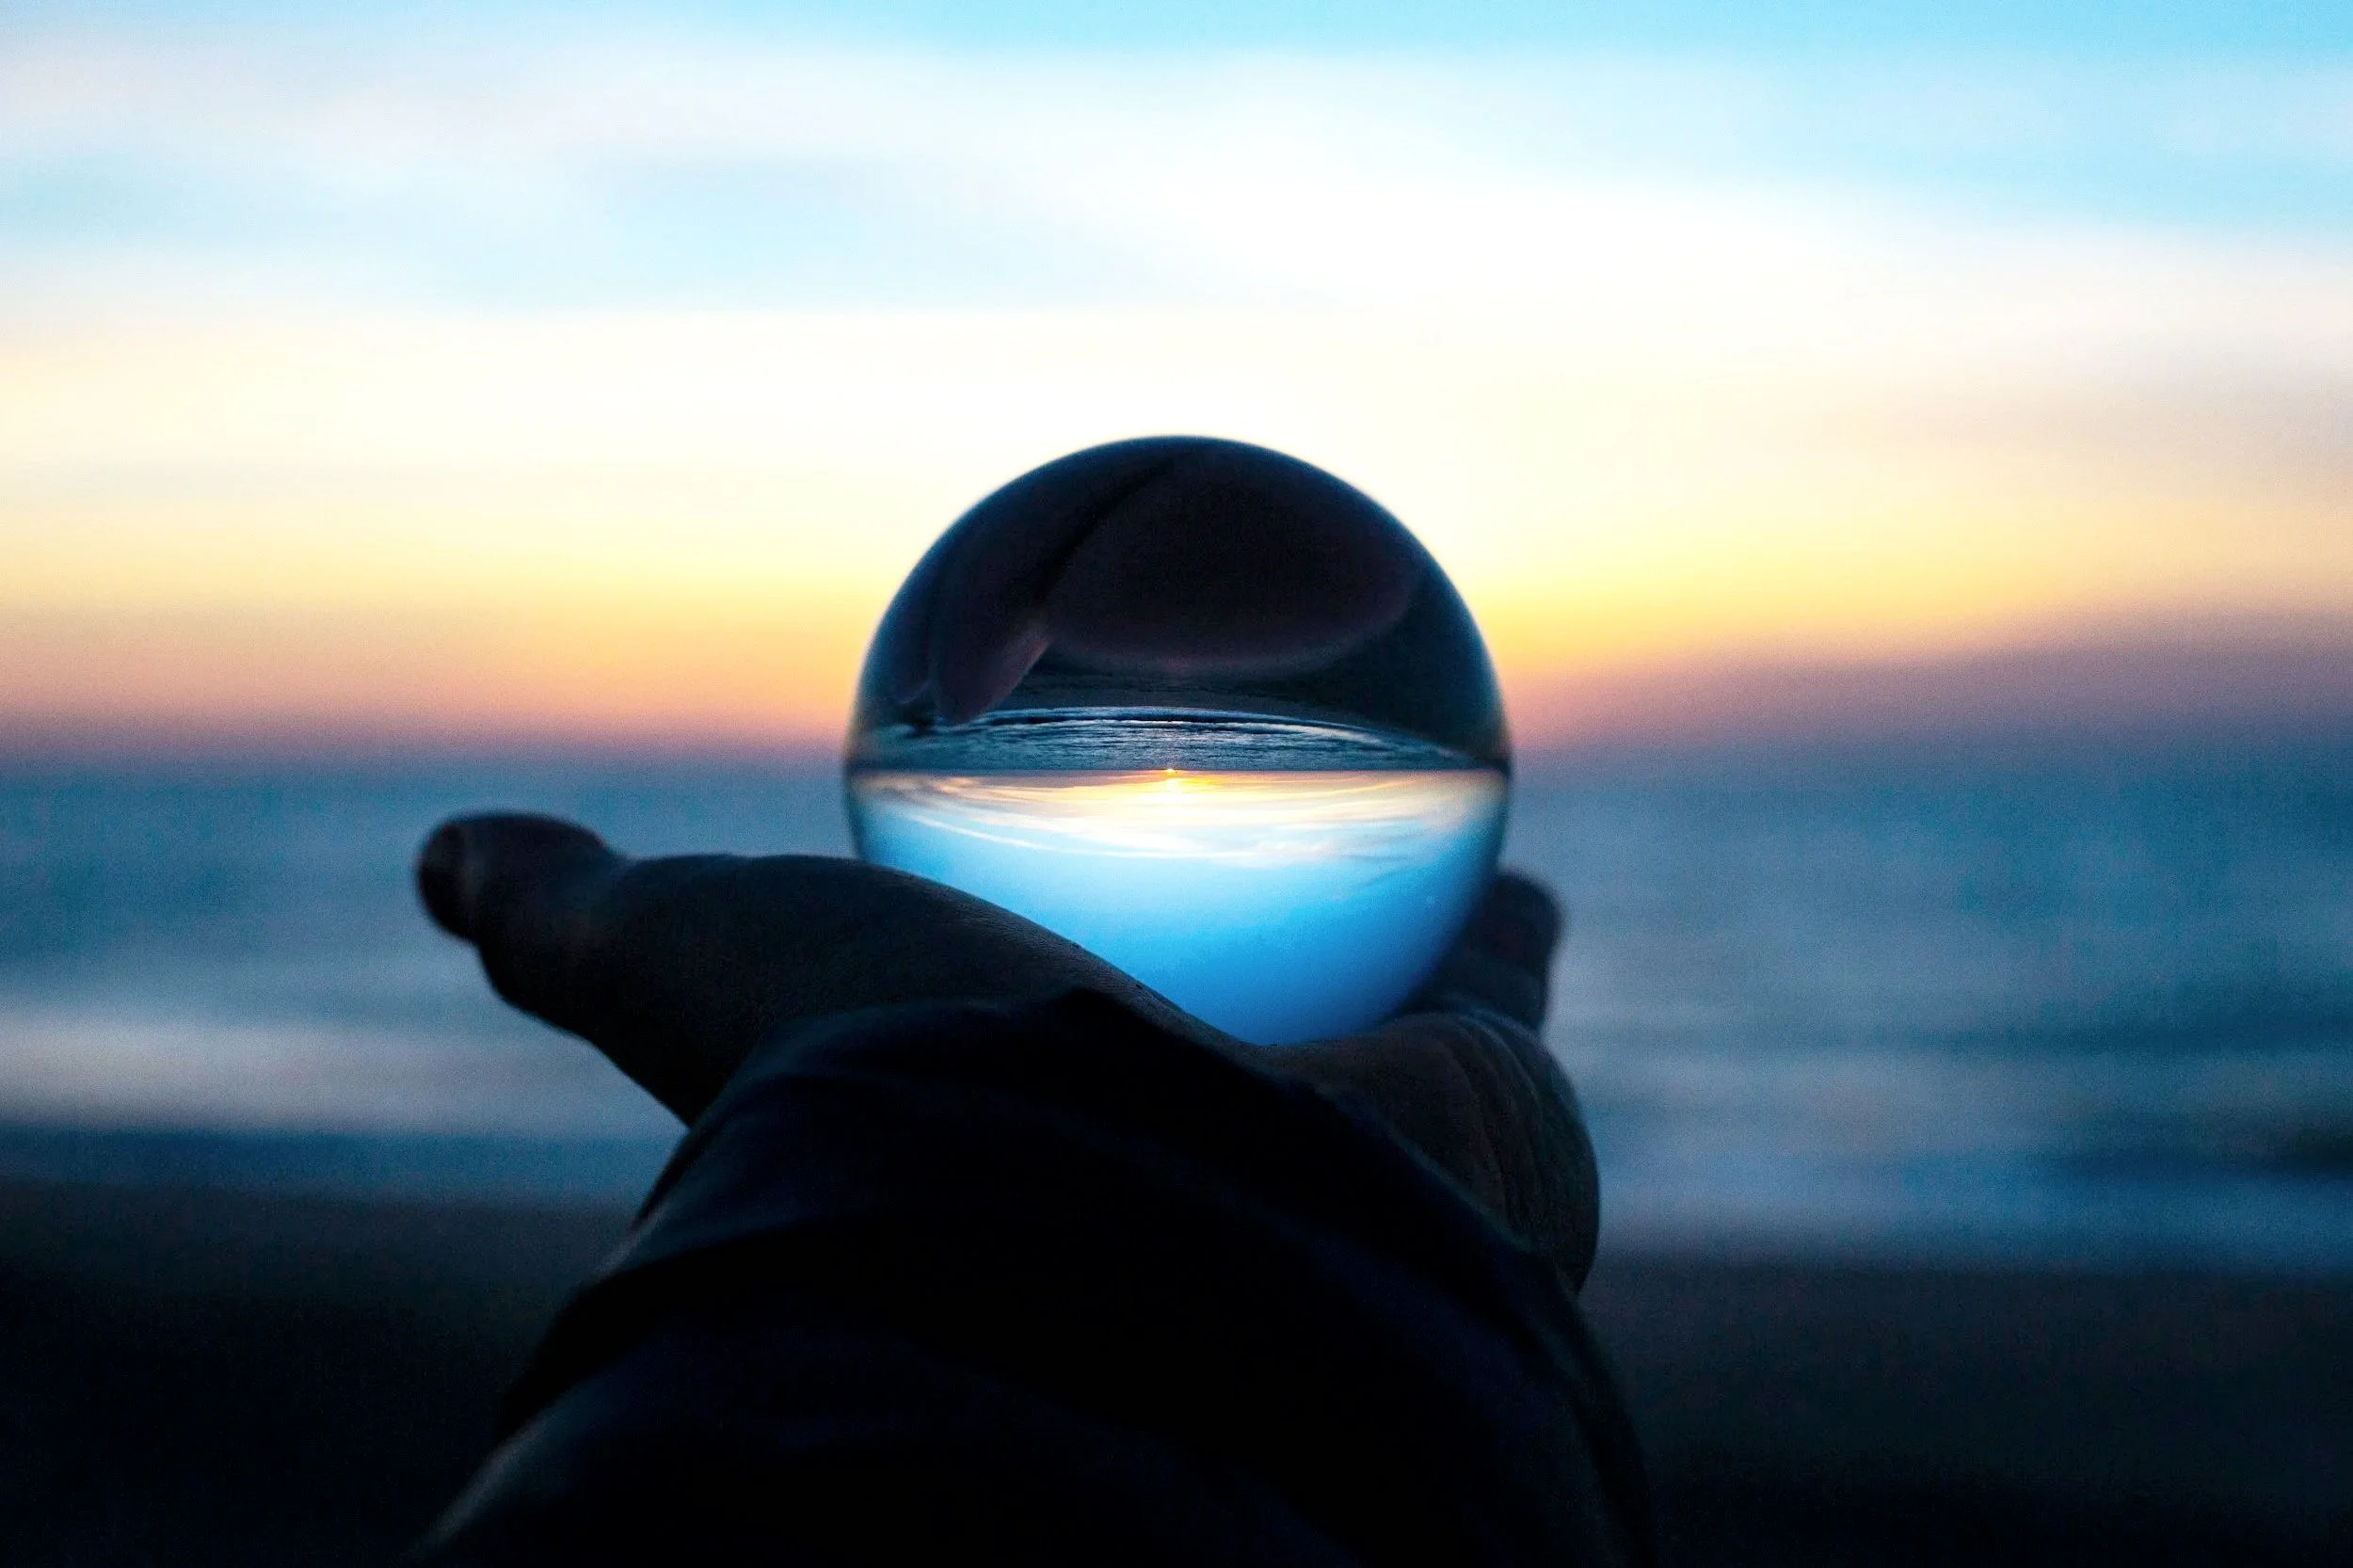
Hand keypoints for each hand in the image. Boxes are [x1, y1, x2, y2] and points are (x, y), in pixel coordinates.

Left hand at [417, 814, 1597, 1282]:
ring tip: (1419, 822)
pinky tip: (1492, 770)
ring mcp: (1350, 1162)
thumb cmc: (877, 1093)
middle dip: (1245, 967)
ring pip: (1386, 1022)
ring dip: (1402, 946)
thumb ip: (573, 918)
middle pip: (1214, 1032)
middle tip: (1260, 844)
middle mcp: (1193, 1165)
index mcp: (1032, 1131)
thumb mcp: (686, 965)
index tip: (1044, 876)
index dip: (1047, 949)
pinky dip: (1501, 900)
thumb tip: (439, 859)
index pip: (1044, 1023)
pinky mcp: (1491, 1138)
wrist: (1091, 1226)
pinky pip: (1498, 977)